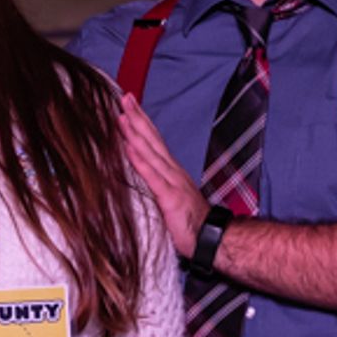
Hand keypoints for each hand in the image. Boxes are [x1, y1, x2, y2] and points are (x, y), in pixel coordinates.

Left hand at [119, 93, 208, 257]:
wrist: (214, 239)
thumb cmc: (190, 221)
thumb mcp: (169, 197)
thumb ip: (156, 183)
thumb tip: (138, 173)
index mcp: (170, 170)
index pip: (154, 140)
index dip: (142, 121)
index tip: (129, 104)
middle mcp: (172, 171)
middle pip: (152, 139)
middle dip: (137, 117)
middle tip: (123, 97)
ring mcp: (172, 182)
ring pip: (151, 152)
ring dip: (135, 133)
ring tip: (122, 116)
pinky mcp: (170, 197)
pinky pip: (153, 176)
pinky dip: (140, 160)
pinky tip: (129, 148)